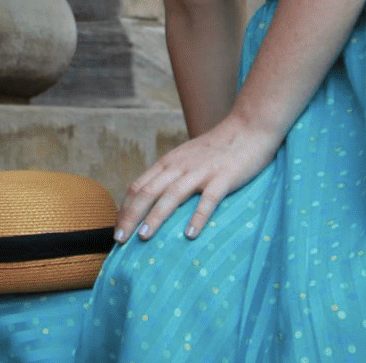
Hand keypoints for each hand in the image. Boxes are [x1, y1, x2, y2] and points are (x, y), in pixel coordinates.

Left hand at [115, 110, 282, 242]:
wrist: (248, 127)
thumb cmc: (217, 148)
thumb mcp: (186, 158)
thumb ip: (171, 176)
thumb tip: (153, 202)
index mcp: (168, 163)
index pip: (139, 186)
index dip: (125, 208)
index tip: (117, 229)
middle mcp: (180, 166)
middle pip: (148, 192)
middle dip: (132, 216)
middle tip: (121, 239)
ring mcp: (201, 171)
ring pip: (172, 195)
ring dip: (156, 216)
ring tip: (144, 237)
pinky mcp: (224, 177)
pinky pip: (208, 199)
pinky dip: (197, 217)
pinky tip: (190, 234)